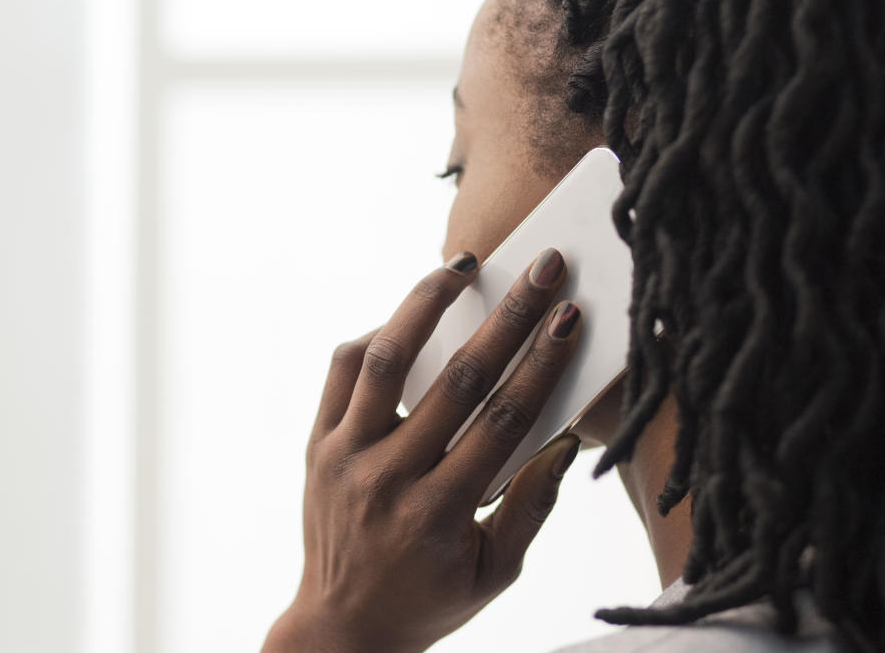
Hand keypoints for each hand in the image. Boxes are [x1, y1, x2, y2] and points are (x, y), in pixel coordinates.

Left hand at [263, 249, 583, 652]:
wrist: (341, 628)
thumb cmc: (428, 599)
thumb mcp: (494, 574)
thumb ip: (531, 508)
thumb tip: (564, 440)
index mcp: (440, 513)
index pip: (502, 421)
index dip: (541, 363)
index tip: (568, 315)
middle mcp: (389, 478)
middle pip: (458, 379)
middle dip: (508, 318)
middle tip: (541, 270)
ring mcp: (345, 457)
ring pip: (386, 360)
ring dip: (425, 304)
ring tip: (460, 267)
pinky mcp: (316, 445)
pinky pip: (342, 372)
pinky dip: (375, 338)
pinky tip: (406, 320)